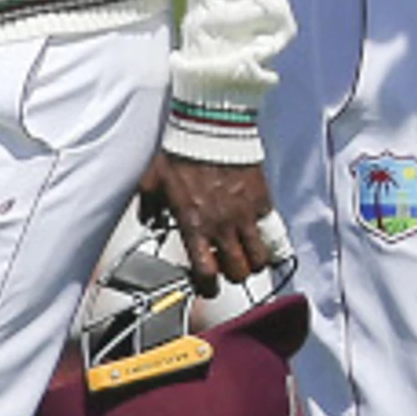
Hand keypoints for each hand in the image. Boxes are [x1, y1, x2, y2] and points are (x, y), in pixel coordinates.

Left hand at [141, 151, 271, 293]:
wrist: (210, 128)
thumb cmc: (180, 153)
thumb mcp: (153, 181)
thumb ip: (150, 206)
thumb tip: (148, 219)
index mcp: (194, 226)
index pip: (206, 273)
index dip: (207, 287)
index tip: (207, 285)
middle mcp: (222, 226)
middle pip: (238, 272)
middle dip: (232, 275)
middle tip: (226, 265)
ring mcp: (245, 216)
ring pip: (259, 258)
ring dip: (252, 260)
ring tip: (244, 253)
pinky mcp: (262, 201)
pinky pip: (268, 228)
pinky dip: (262, 231)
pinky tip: (251, 223)